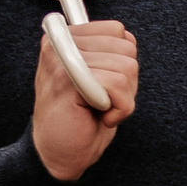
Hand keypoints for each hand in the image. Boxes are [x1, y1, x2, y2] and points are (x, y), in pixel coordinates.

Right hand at [31, 19, 138, 180]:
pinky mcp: (68, 80)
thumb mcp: (98, 75)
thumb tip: (127, 38)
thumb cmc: (82, 117)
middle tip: (102, 100)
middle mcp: (60, 42)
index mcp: (66, 36)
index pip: (118, 32)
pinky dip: (120, 109)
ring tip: (99, 109)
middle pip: (126, 48)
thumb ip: (108, 52)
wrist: (59, 153)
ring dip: (123, 97)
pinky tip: (101, 116)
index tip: (103, 84)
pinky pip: (117, 84)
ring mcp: (62, 59)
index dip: (122, 62)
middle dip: (126, 82)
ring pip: (126, 66)